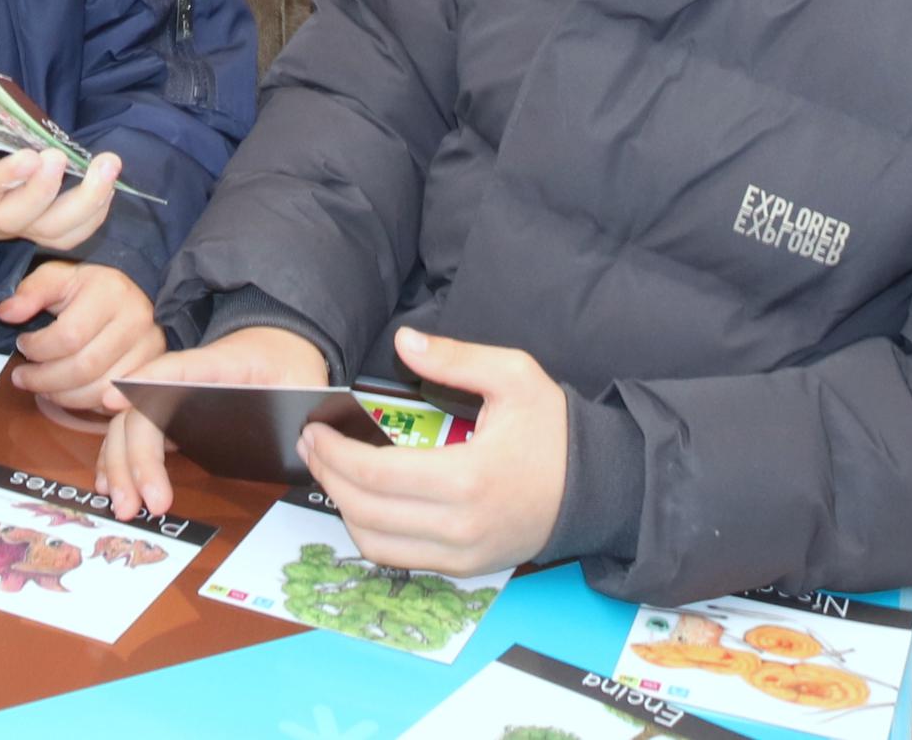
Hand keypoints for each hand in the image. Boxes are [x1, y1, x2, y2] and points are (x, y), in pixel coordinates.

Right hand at [0, 0, 122, 266]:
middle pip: (18, 216)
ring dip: (86, 206)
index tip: (35, 155)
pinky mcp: (19, 224)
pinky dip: (88, 218)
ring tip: (110, 166)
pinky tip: (106, 185)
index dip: (6, 177)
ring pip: (47, 231)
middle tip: (77, 157)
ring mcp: (2, 219)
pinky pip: (58, 235)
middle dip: (51, 192)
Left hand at [0, 261, 163, 416]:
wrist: (132, 294)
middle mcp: (137, 320)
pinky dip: (87, 403)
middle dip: (45, 379)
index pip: (69, 335)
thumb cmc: (90, 288)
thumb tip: (6, 313)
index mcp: (111, 292)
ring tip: (42, 387)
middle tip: (22, 377)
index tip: (22, 345)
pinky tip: (69, 392)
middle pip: (85, 367)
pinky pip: (115, 401)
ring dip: (63, 397)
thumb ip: (31, 292)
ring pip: (101, 390)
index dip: (38, 348)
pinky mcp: (152, 371)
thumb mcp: (58, 278)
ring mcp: (150, 348)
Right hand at [92, 320, 327, 518]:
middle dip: (134, 459)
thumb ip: (306, 407)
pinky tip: (111, 488)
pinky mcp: (167, 415)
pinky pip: (131, 435)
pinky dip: (116, 461)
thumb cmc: (288, 362)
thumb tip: (300, 442)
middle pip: (143, 410)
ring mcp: (170, 397)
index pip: (177, 368)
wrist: (279, 344)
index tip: (113, 401)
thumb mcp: (306, 382)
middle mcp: (183, 379)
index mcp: (219, 365)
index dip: (144, 381)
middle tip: (142, 504)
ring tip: (125, 506)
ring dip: (119, 467)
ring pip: (128, 425)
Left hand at [300, 326, 567, 577]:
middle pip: (367, 512)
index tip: (316, 430)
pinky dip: (371, 532)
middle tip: (312, 445)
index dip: (336, 454)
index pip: (377, 474)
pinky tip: (362, 500)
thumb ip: (454, 358)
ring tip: (330, 471)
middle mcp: (461, 527)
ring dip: (343, 509)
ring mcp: (463, 555)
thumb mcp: (513, 376)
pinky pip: (400, 560)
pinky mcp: (466, 569)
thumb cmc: (556, 431)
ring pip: (376, 544)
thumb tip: (403, 342)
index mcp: (469, 479)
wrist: (599, 486)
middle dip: (328, 477)